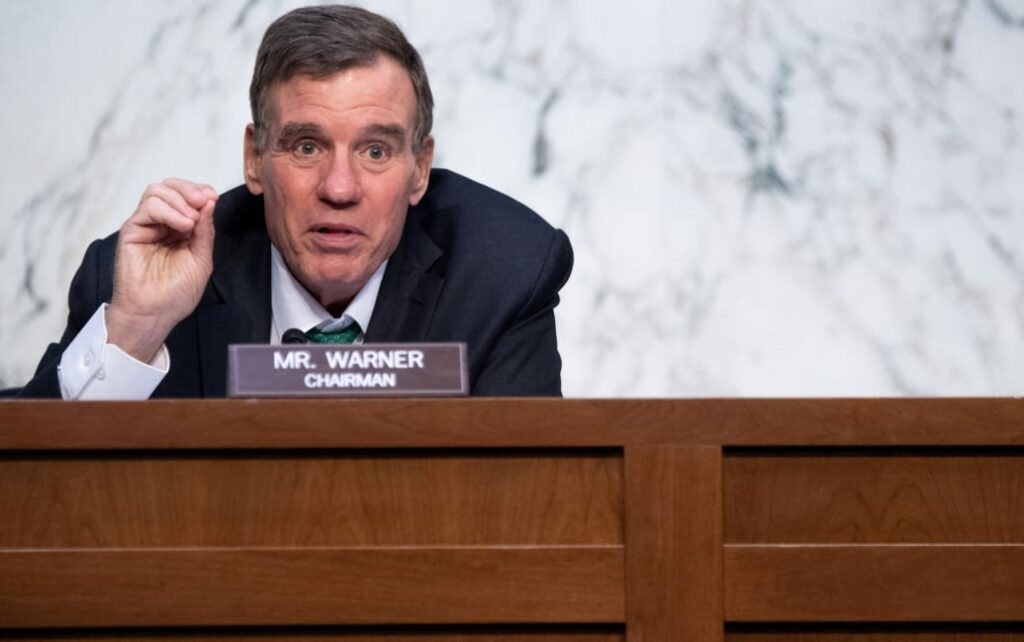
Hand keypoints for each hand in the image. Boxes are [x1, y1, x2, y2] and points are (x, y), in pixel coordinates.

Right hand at [106, 178, 218, 362]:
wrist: (156, 313)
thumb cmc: (177, 292)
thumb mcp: (201, 257)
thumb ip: (205, 230)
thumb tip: (209, 201)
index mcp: (179, 228)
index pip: (186, 196)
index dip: (199, 191)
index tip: (213, 197)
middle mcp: (161, 223)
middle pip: (169, 187)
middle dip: (190, 190)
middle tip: (204, 201)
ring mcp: (145, 226)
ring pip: (157, 192)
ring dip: (179, 200)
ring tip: (192, 221)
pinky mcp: (131, 231)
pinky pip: (147, 208)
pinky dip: (168, 211)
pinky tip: (183, 226)